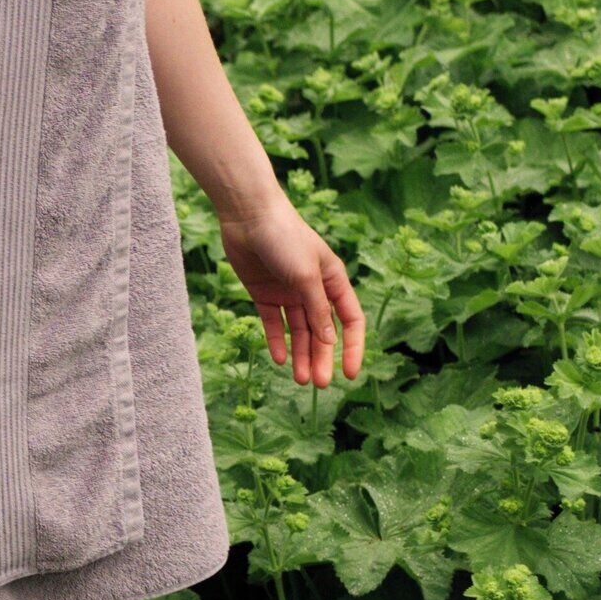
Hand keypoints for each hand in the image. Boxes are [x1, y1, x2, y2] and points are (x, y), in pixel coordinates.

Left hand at [217, 191, 366, 386]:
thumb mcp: (306, 276)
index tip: (349, 373)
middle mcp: (313, 288)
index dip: (352, 346)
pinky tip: (279, 360)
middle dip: (323, 357)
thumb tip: (330, 342)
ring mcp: (288, 292)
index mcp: (333, 280)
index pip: (351, 320)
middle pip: (323, 331)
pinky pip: (273, 324)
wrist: (248, 215)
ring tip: (300, 380)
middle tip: (320, 384)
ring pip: (299, 331)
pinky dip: (277, 341)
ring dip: (300, 355)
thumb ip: (317, 309)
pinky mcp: (264, 294)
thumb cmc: (284, 238)